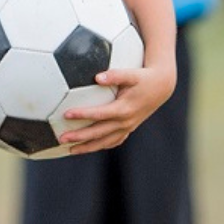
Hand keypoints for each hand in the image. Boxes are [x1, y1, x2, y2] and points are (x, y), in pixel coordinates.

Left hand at [57, 60, 175, 153]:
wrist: (162, 87)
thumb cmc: (144, 77)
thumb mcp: (131, 73)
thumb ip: (115, 75)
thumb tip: (97, 77)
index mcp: (124, 109)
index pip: (99, 114)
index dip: (83, 115)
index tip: (67, 114)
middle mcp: (125, 121)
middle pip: (98, 133)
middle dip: (79, 137)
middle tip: (61, 138)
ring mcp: (128, 127)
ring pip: (105, 142)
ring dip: (87, 147)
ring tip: (70, 150)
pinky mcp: (129, 128)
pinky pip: (113, 141)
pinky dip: (101, 145)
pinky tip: (89, 147)